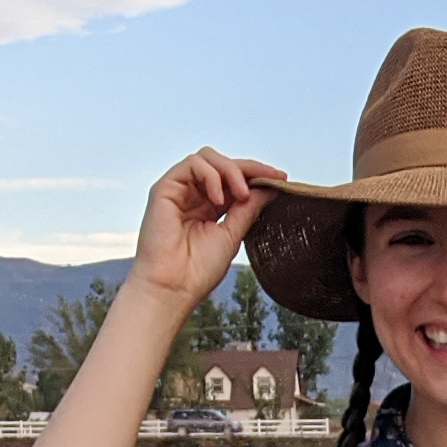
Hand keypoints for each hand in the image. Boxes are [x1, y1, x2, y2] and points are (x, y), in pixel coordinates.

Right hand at [132, 147, 287, 311]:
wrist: (173, 288)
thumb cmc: (197, 271)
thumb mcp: (233, 235)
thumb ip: (248, 208)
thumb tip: (270, 186)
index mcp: (209, 207)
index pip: (234, 179)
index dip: (256, 174)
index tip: (281, 178)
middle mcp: (193, 195)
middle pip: (222, 163)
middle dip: (248, 169)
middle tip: (268, 180)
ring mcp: (179, 190)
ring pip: (208, 158)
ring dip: (231, 171)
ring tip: (241, 195)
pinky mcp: (164, 189)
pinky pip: (192, 164)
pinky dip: (211, 175)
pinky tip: (218, 199)